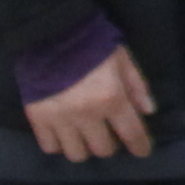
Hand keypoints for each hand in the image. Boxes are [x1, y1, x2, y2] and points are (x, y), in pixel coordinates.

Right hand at [23, 46, 156, 164]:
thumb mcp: (123, 59)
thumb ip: (137, 86)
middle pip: (103, 149)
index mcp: (111, 97)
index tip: (142, 151)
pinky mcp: (37, 117)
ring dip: (84, 147)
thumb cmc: (92, 42)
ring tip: (85, 135)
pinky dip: (59, 143)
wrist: (50, 30)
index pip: (131, 133)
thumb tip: (148, 111)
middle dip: (110, 144)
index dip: (140, 146)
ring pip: (76, 154)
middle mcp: (86, 114)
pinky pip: (49, 146)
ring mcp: (60, 118)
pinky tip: (63, 132)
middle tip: (108, 132)